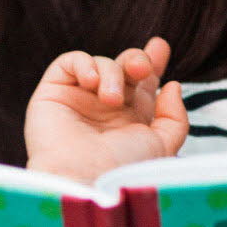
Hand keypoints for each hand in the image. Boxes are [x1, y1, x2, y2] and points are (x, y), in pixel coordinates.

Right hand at [22, 36, 188, 181]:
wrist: (86, 180)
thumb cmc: (124, 168)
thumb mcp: (163, 145)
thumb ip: (174, 116)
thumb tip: (171, 86)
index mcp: (131, 120)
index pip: (143, 83)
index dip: (152, 61)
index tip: (160, 47)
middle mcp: (104, 108)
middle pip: (124, 66)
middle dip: (137, 60)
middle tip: (141, 68)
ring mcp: (78, 100)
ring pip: (101, 64)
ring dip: (112, 74)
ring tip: (111, 99)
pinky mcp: (52, 93)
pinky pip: (69, 63)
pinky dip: (84, 64)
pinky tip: (91, 82)